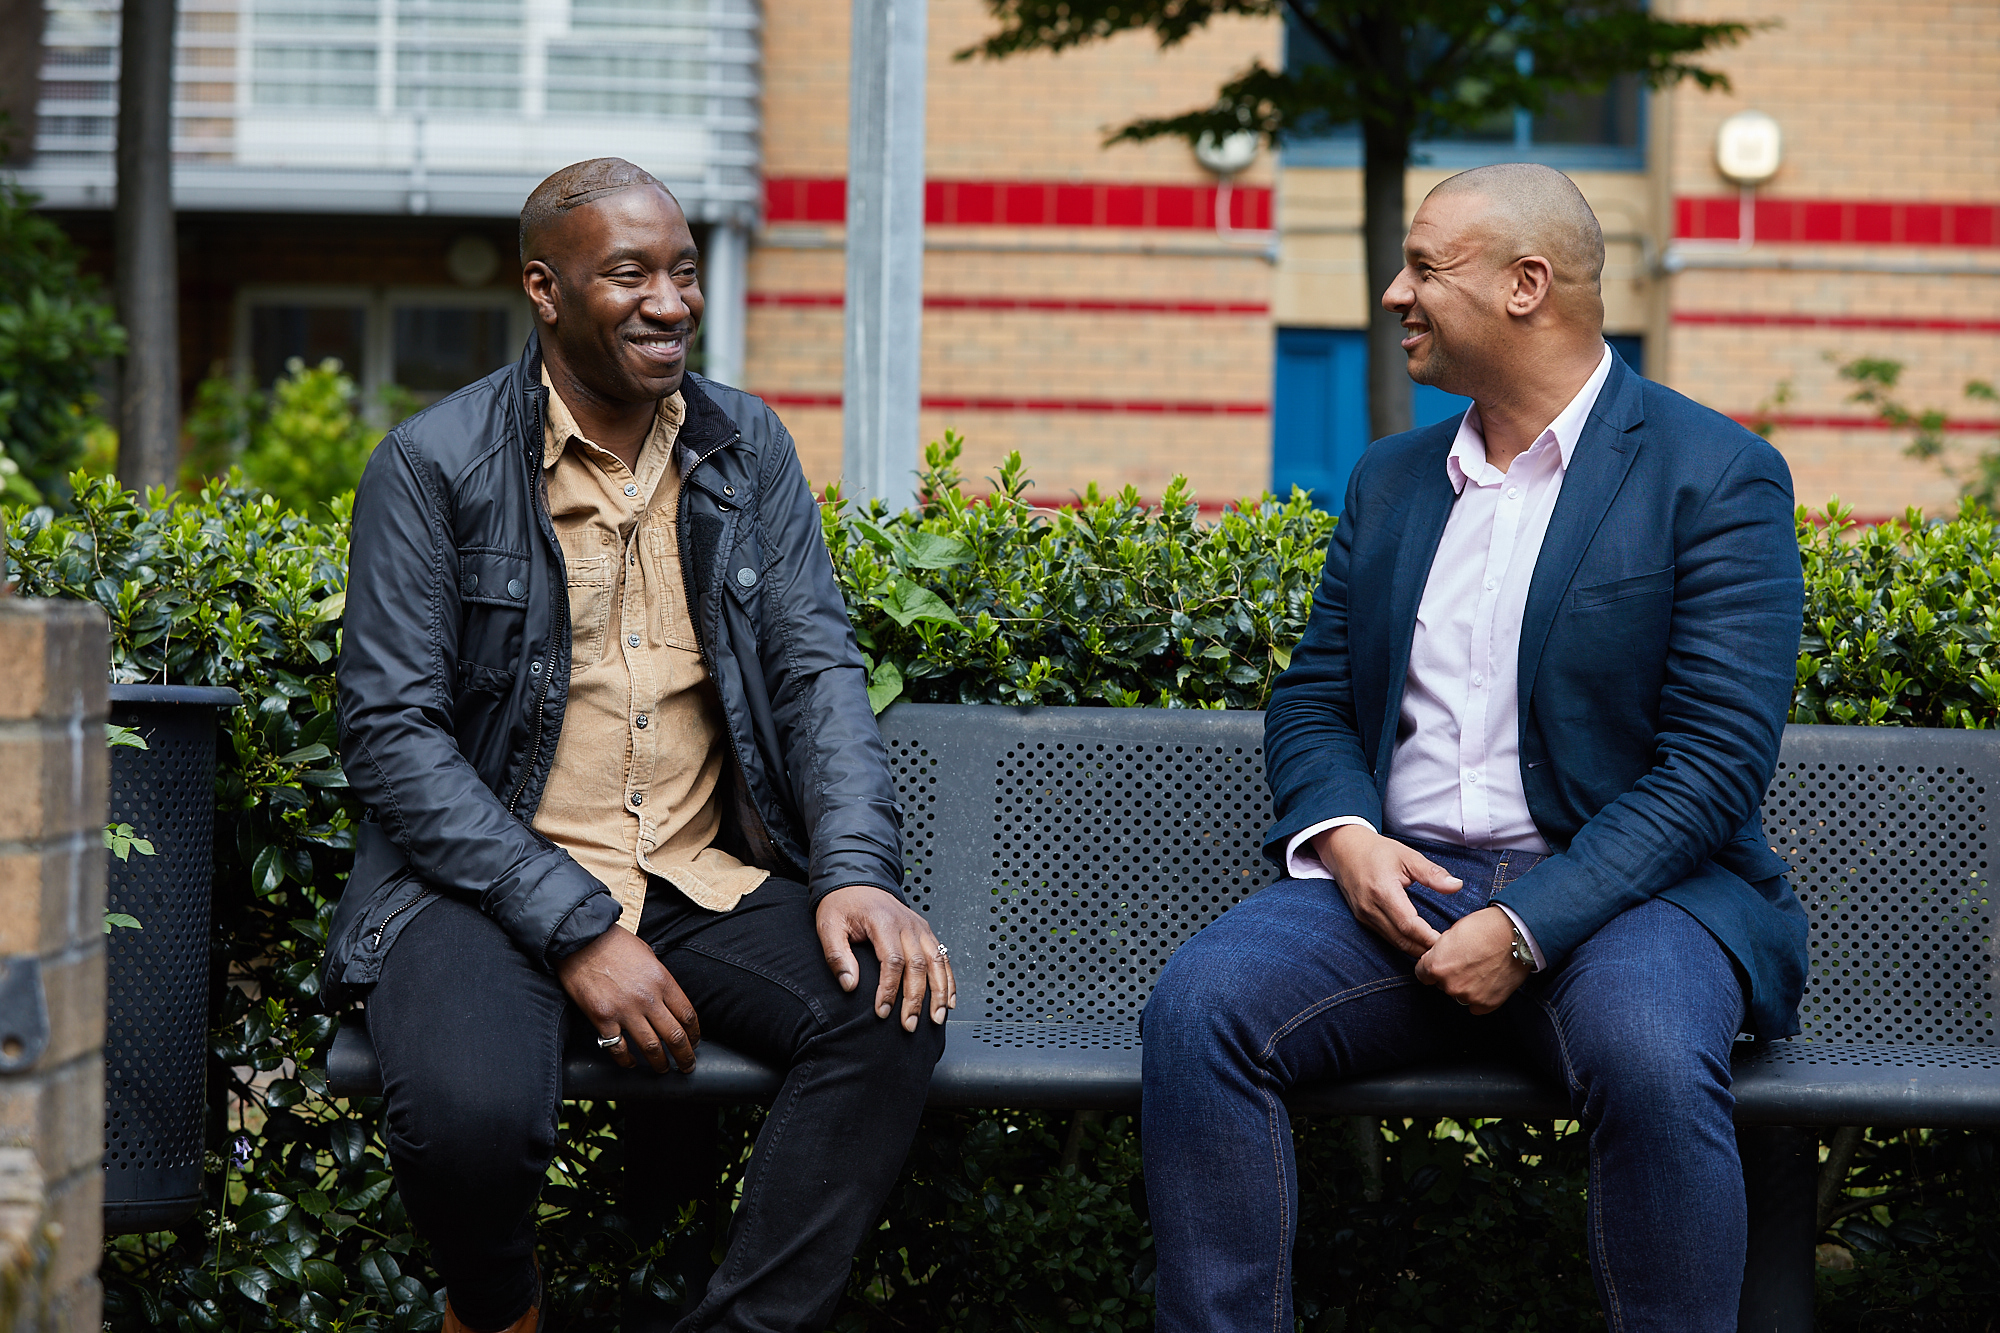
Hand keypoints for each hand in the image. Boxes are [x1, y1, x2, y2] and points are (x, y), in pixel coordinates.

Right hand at [554, 926, 701, 1072]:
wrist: (581, 939)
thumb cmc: (615, 944)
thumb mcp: (648, 955)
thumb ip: (659, 980)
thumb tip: (667, 1001)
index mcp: (662, 980)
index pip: (687, 1014)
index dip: (695, 1034)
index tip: (695, 1042)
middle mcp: (647, 998)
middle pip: (675, 1036)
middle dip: (685, 1056)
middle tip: (688, 1066)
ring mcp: (625, 1010)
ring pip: (651, 1047)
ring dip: (660, 1063)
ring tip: (663, 1070)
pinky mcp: (602, 1018)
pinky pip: (618, 1048)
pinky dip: (626, 1060)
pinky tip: (630, 1063)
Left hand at [816, 886, 956, 1030]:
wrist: (856, 882)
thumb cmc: (842, 904)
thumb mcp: (828, 926)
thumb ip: (837, 956)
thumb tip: (849, 985)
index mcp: (883, 922)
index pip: (892, 961)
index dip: (889, 990)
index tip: (882, 1012)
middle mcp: (907, 924)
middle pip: (919, 966)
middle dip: (916, 999)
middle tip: (908, 1025)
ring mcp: (919, 927)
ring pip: (937, 962)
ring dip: (939, 993)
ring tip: (937, 1018)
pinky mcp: (925, 931)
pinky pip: (942, 957)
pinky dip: (948, 980)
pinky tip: (949, 999)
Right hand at [1311, 823, 1463, 957]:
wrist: (1345, 849)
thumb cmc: (1378, 851)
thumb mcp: (1408, 856)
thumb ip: (1432, 874)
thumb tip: (1457, 885)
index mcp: (1383, 892)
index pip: (1409, 925)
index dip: (1429, 937)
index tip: (1449, 941)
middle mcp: (1370, 908)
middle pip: (1402, 939)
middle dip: (1425, 948)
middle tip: (1449, 950)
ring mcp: (1364, 916)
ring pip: (1394, 942)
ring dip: (1415, 949)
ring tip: (1437, 949)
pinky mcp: (1363, 919)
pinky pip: (1386, 937)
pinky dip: (1404, 942)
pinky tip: (1419, 942)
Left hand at [1415, 906, 1529, 1014]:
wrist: (1516, 935)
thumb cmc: (1484, 928)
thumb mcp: (1452, 933)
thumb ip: (1440, 952)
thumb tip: (1437, 958)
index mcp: (1436, 966)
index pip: (1422, 974)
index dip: (1431, 966)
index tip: (1441, 962)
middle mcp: (1450, 985)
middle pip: (1442, 984)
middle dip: (1450, 975)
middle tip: (1467, 962)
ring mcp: (1469, 997)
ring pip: (1460, 994)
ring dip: (1466, 986)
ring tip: (1481, 969)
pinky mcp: (1487, 1004)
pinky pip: (1476, 1006)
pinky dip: (1480, 996)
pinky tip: (1489, 981)